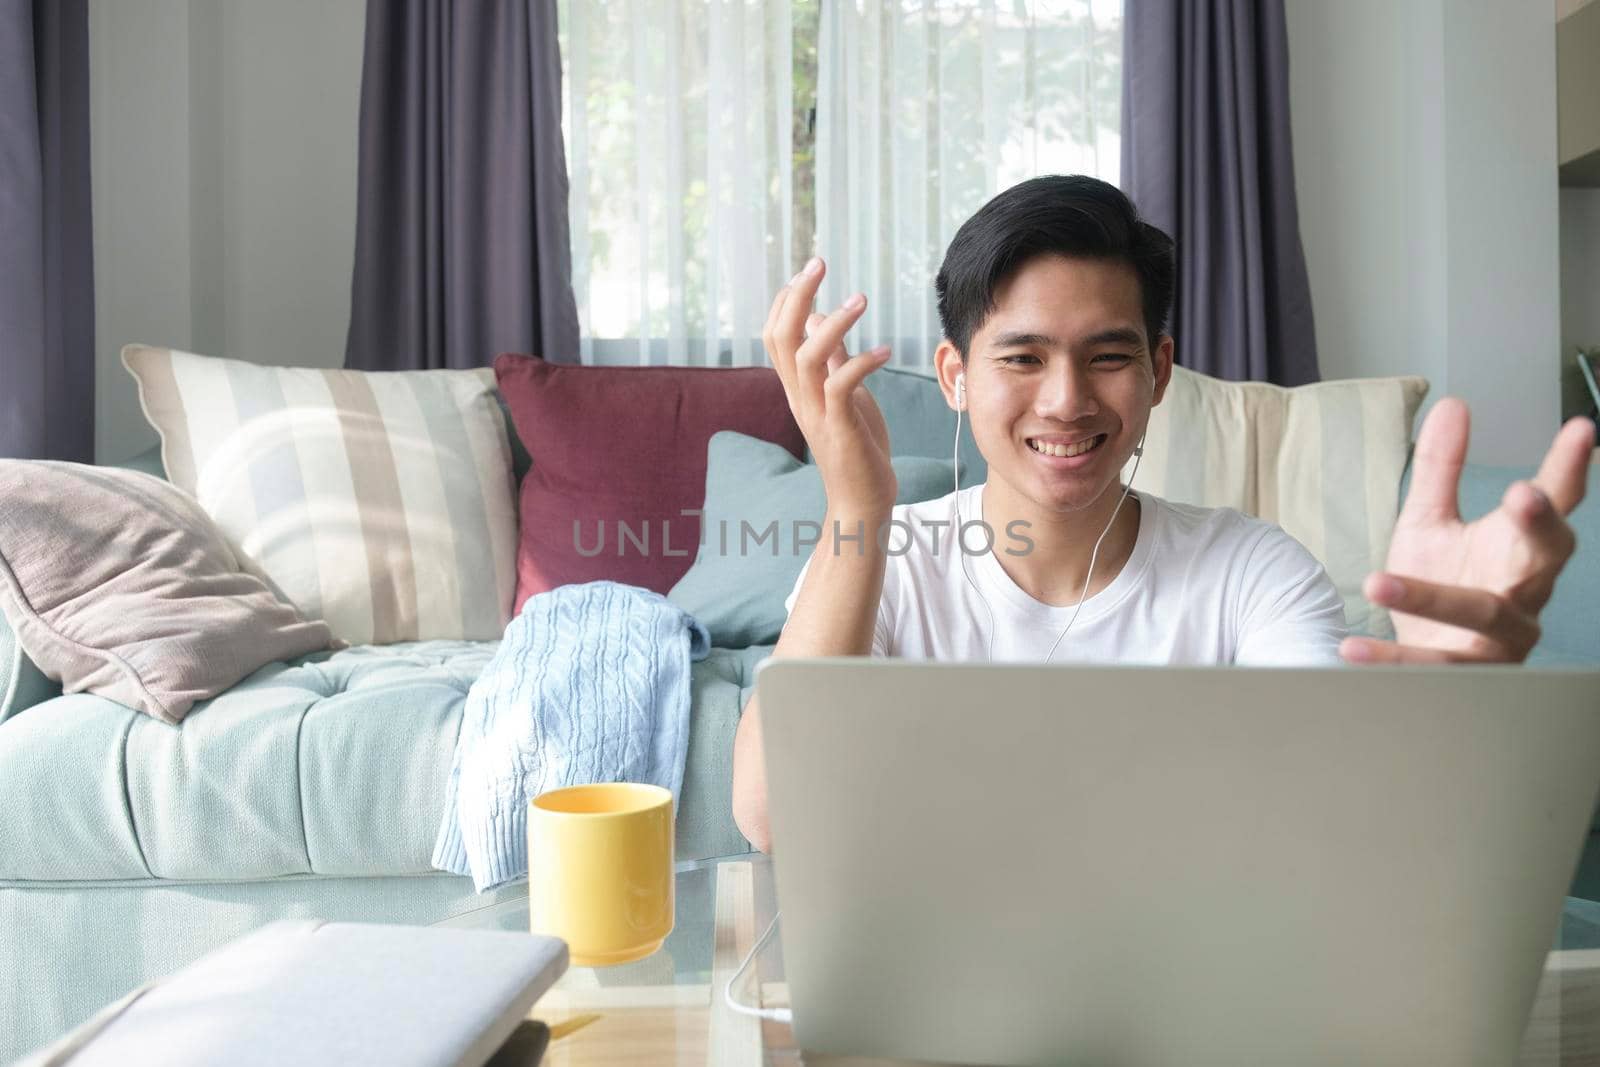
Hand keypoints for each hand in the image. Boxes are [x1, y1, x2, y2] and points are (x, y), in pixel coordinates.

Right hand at [762, 256, 896, 513]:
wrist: (862, 501)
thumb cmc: (857, 446)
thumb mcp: (845, 394)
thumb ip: (833, 360)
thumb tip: (823, 319)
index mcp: (797, 387)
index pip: (775, 334)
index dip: (786, 300)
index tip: (809, 272)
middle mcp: (799, 396)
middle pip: (781, 337)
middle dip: (797, 295)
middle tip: (819, 263)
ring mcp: (816, 412)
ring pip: (807, 357)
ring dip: (834, 323)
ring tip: (861, 299)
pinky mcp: (839, 428)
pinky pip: (840, 386)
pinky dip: (862, 362)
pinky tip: (886, 351)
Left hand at [1341, 399, 1594, 663]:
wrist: (1418, 658)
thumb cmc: (1437, 584)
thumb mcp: (1430, 521)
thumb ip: (1441, 468)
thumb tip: (1452, 403)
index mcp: (1520, 547)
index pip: (1554, 502)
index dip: (1569, 469)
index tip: (1580, 429)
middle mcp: (1525, 590)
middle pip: (1548, 555)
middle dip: (1542, 525)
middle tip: (1523, 493)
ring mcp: (1503, 637)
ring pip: (1482, 614)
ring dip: (1431, 597)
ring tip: (1377, 581)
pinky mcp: (1468, 673)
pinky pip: (1431, 666)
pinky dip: (1390, 658)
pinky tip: (1350, 648)